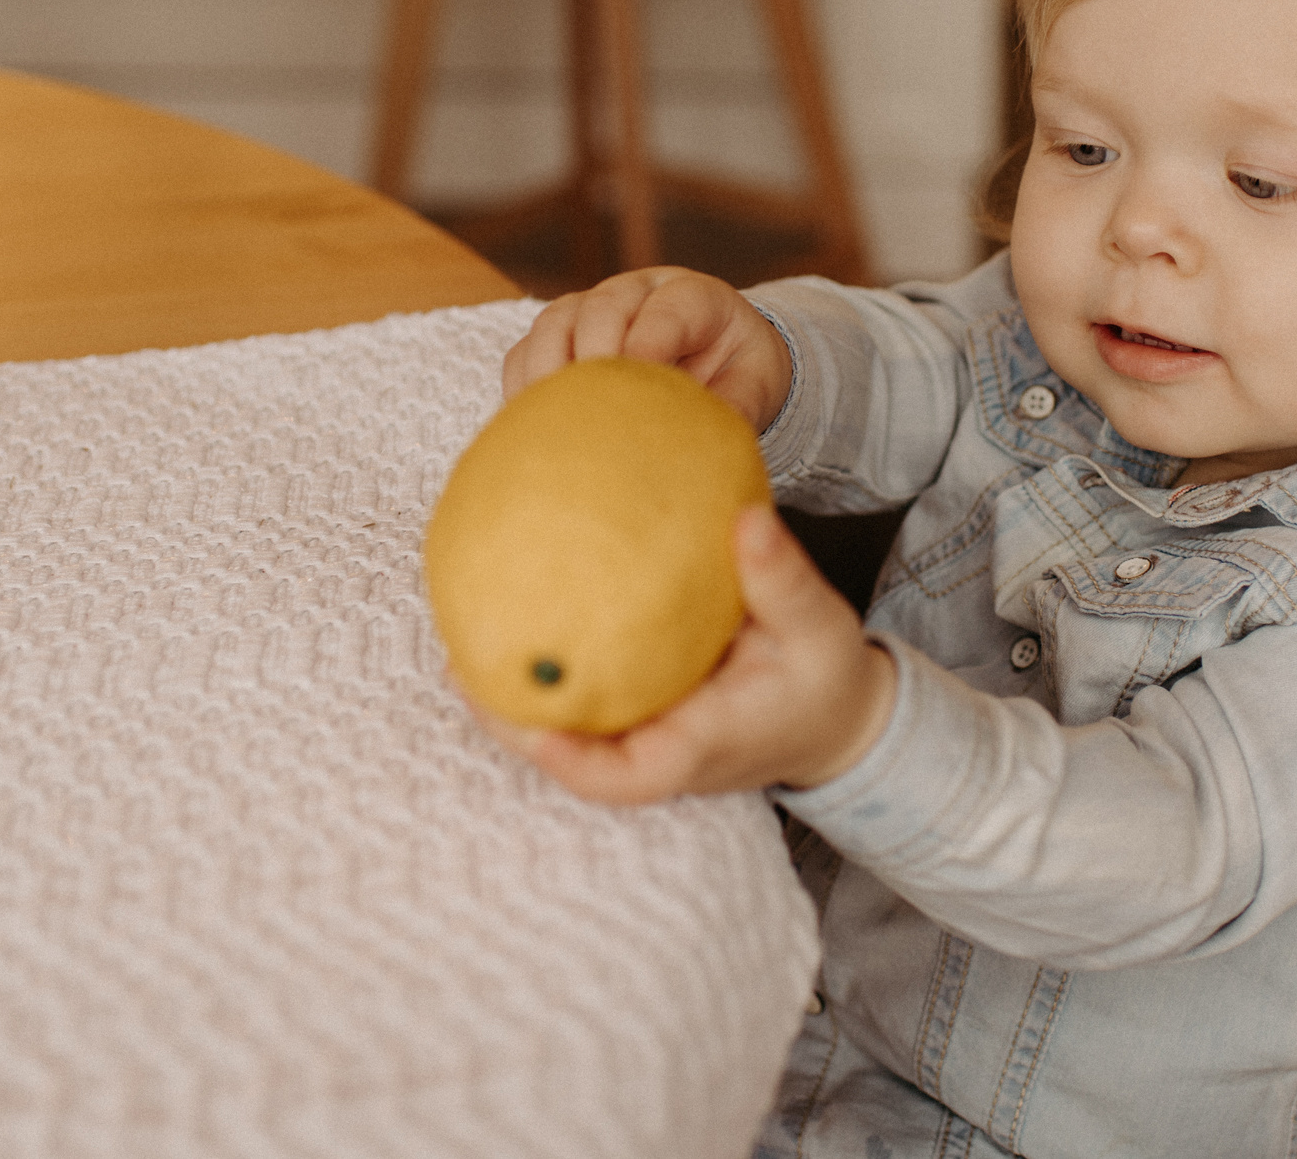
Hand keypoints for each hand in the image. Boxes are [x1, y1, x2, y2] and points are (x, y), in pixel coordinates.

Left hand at [473, 506, 898, 804]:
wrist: (833, 717)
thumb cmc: (824, 676)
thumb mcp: (820, 626)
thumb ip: (783, 579)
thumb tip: (746, 518)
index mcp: (701, 747)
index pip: (630, 777)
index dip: (574, 762)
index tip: (534, 730)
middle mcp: (662, 754)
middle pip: (575, 762)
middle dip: (514, 727)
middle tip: (463, 668)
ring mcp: (647, 740)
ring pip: (570, 735)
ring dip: (516, 700)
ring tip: (462, 642)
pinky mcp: (642, 715)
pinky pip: (586, 700)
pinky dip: (549, 668)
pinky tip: (515, 612)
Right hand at [503, 267, 792, 433]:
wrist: (722, 356)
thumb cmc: (739, 370)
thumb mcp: (757, 384)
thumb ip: (738, 407)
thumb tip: (706, 450)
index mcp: (696, 296)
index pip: (668, 309)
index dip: (649, 345)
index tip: (640, 389)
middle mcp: (639, 291)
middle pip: (602, 307)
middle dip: (593, 357)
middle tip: (592, 412)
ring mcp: (594, 307)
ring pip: (555, 322)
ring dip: (547, 371)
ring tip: (549, 423)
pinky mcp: (562, 336)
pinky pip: (527, 351)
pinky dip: (524, 386)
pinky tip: (530, 428)